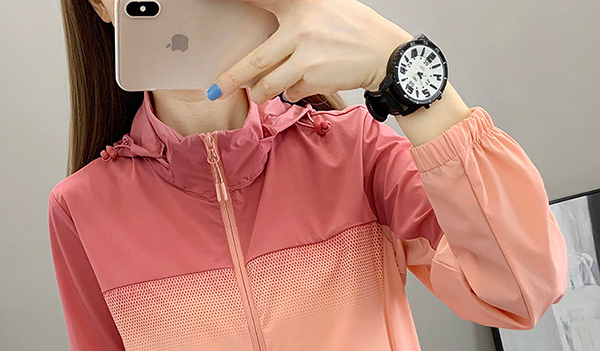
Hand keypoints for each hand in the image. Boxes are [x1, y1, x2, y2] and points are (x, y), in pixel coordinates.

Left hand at [207, 0, 412, 102]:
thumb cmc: (352, 30)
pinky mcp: (314, 78)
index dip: (237, 4)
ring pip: (269, 85)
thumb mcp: (323, 8)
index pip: (260, 1)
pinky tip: (308, 79)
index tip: (216, 6)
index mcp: (300, 4)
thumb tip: (268, 40)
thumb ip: (293, 15)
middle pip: (254, 61)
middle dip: (231, 80)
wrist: (383, 52)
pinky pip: (291, 92)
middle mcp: (299, 28)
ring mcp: (305, 57)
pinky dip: (293, 91)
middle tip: (216, 90)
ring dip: (263, 92)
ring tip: (261, 91)